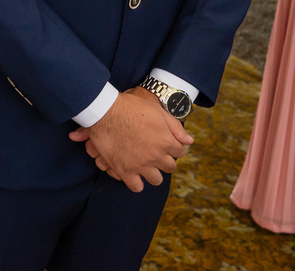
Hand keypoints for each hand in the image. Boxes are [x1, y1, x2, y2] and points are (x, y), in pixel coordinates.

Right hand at [68, 87, 192, 191]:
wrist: (105, 111)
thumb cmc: (131, 107)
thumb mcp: (157, 111)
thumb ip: (176, 127)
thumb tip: (190, 141)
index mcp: (166, 141)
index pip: (179, 152)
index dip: (173, 147)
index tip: (165, 144)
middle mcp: (156, 156)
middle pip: (169, 167)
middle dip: (164, 160)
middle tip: (154, 153)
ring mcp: (140, 165)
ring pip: (156, 180)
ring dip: (153, 173)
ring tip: (145, 164)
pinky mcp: (124, 170)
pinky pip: (136, 187)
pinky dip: (136, 183)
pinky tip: (133, 174)